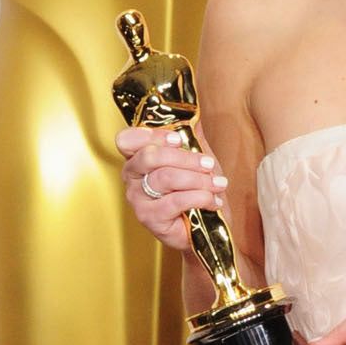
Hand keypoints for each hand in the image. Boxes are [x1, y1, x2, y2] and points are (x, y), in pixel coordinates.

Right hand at [115, 123, 230, 253]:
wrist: (205, 230)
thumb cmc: (196, 192)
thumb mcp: (195, 159)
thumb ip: (191, 137)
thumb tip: (193, 114)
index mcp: (137, 159)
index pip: (127, 140)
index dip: (151, 135)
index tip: (178, 139)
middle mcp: (132, 178)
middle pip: (150, 156)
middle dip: (185, 158)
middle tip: (208, 163)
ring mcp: (137, 199)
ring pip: (166, 178)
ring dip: (198, 179)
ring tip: (218, 184)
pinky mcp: (149, 218)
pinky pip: (176, 200)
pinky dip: (200, 198)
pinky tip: (213, 200)